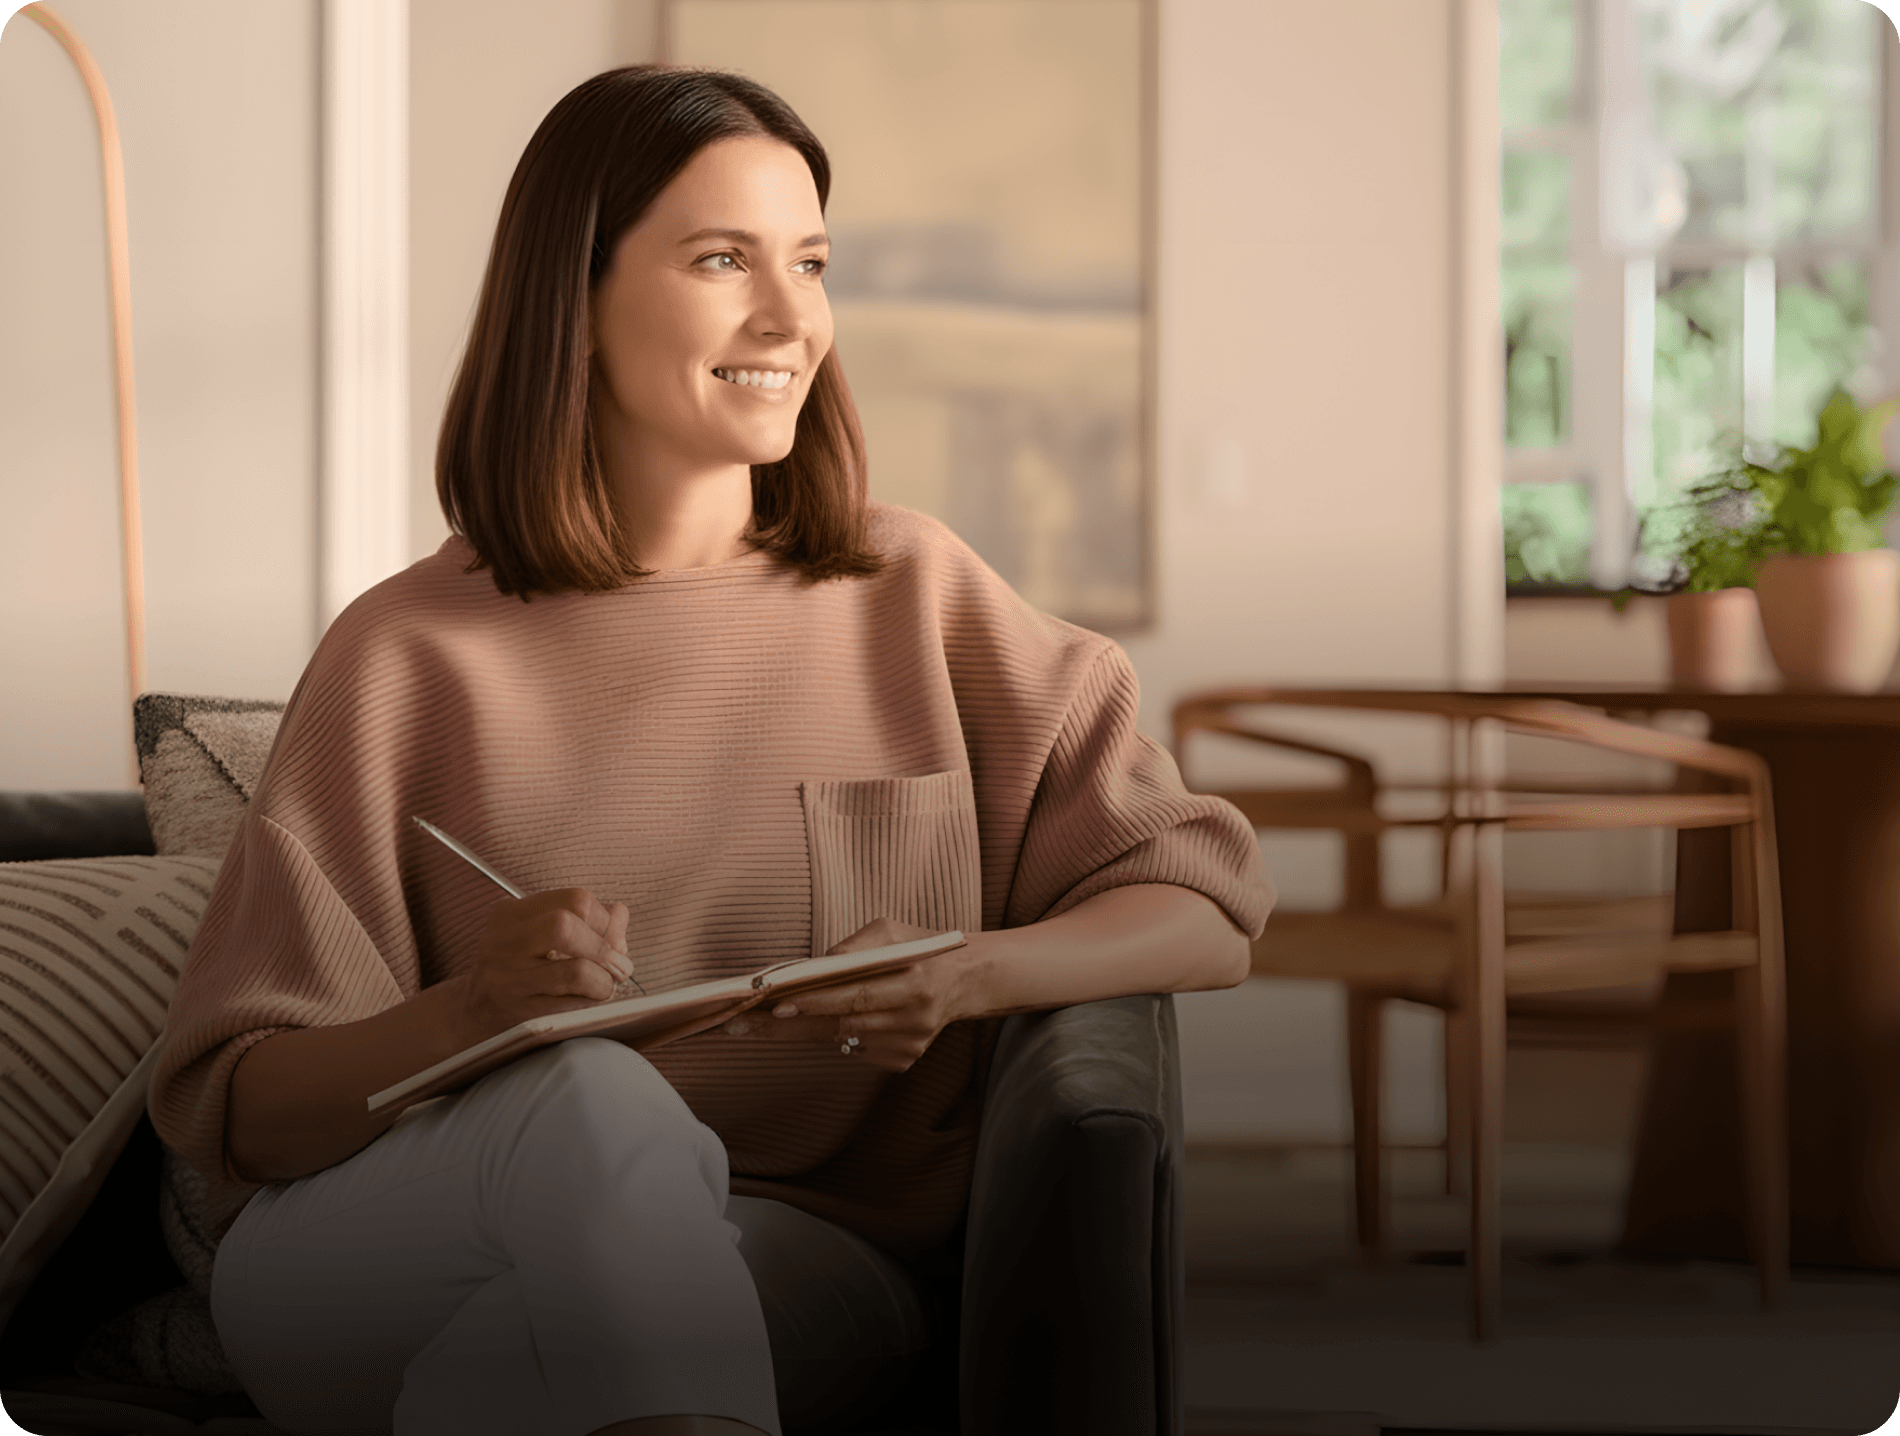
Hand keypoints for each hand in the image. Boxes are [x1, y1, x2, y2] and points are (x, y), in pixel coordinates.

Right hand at [452, 888, 632, 1046]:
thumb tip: (620, 914)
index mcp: (510, 914)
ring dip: (604, 982)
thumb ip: (585, 922)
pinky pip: (570, 1008)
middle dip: (604, 948)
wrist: (472, 1018)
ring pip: (576, 971)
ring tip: (604, 987)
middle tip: (619, 966)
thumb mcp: (541, 936)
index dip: (605, 920)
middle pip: (566, 926)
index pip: (574, 899)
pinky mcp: (516, 1016)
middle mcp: (502, 944)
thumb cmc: (518, 972)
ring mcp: (506, 981)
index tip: (613, 939)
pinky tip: (586, 1004)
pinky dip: (590, 1006)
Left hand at [720, 918, 974, 1071]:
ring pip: (840, 1040)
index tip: (772, 1004)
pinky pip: (855, 1049)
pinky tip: (828, 1021)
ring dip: (801, 1029)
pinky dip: (837, 1034)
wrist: (965, 981)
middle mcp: (912, 1020)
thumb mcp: (891, 931)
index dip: (813, 1001)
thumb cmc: (920, 948)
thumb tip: (809, 969)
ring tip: (758, 1022)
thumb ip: (853, 947)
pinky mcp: (903, 1061)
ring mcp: (907, 1046)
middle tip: (740, 1024)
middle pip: (837, 1025)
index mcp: (914, 982)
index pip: (853, 995)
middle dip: (784, 1025)